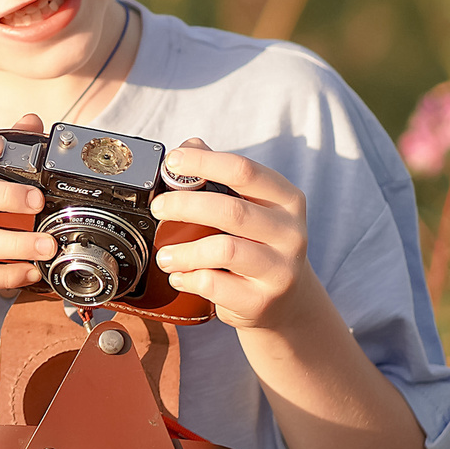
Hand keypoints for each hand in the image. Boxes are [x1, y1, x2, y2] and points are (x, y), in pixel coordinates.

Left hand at [151, 138, 316, 333]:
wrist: (287, 302)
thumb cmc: (260, 245)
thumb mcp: (252, 207)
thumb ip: (222, 176)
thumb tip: (189, 146)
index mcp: (287, 199)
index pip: (244, 171)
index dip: (203, 163)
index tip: (172, 161)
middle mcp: (290, 232)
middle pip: (231, 210)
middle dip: (185, 206)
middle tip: (159, 208)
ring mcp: (280, 269)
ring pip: (224, 250)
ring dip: (183, 251)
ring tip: (164, 255)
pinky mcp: (262, 301)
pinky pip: (215, 285)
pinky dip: (189, 278)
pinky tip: (181, 276)